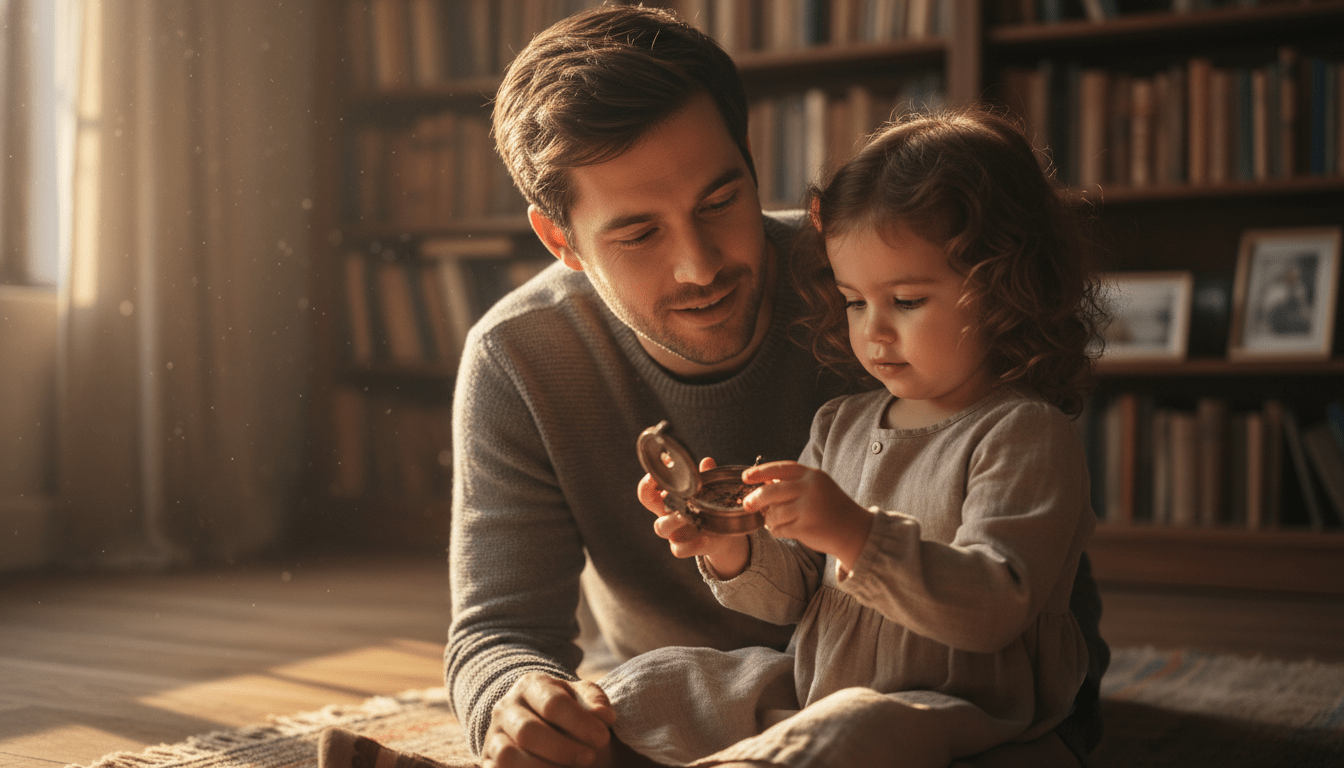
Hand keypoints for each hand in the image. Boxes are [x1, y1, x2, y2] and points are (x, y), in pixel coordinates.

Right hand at [482, 672, 614, 767]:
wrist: (543, 724)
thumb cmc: (568, 712)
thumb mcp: (583, 699)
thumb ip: (595, 702)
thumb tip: (603, 716)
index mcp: (530, 685)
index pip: (553, 703)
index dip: (579, 723)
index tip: (602, 738)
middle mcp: (505, 708)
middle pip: (528, 731)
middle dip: (562, 749)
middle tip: (590, 758)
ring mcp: (493, 737)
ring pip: (508, 757)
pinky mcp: (488, 762)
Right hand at [638, 457, 748, 570]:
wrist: (724, 535)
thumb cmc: (709, 508)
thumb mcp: (708, 490)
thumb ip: (706, 477)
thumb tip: (707, 461)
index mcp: (667, 501)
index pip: (646, 491)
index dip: (649, 480)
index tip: (665, 467)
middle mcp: (666, 516)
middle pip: (649, 505)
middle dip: (658, 494)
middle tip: (675, 490)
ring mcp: (674, 533)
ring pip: (660, 528)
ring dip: (673, 520)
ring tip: (687, 515)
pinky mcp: (687, 547)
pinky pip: (679, 550)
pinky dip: (691, 544)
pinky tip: (705, 536)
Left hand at [742, 461, 871, 570]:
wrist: (855, 531)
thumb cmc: (832, 508)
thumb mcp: (817, 488)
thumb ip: (793, 483)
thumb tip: (763, 481)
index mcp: (812, 475)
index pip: (780, 469)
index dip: (760, 472)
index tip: (745, 478)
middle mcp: (810, 489)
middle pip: (771, 491)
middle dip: (755, 499)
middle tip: (747, 504)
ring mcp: (808, 508)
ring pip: (773, 513)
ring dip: (769, 519)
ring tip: (775, 521)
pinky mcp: (806, 527)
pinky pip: (779, 528)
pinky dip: (777, 530)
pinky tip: (784, 530)